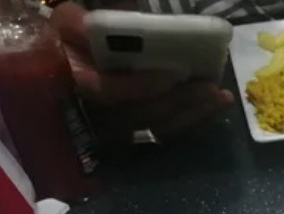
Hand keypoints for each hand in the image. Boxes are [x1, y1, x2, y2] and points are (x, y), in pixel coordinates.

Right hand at [50, 4, 234, 140]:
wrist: (63, 69)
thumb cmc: (67, 40)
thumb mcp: (69, 23)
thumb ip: (84, 22)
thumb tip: (124, 11)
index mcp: (76, 80)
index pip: (108, 91)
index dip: (139, 86)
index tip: (170, 76)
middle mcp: (96, 111)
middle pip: (142, 115)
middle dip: (178, 101)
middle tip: (209, 87)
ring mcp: (117, 127)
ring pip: (157, 126)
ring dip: (192, 113)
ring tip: (220, 97)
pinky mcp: (136, 130)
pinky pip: (166, 131)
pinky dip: (192, 119)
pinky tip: (214, 106)